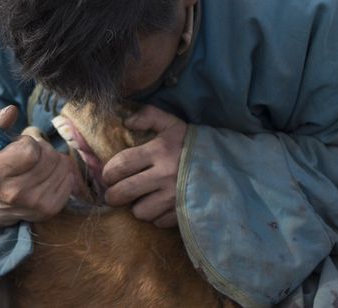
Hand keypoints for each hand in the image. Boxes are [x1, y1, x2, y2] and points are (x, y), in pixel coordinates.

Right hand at [0, 105, 78, 228]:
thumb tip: (11, 111)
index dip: (27, 143)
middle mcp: (13, 193)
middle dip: (43, 150)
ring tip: (38, 166)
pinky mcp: (50, 209)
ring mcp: (33, 204)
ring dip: (54, 160)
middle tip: (31, 156)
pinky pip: (70, 178)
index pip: (30, 149)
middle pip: (49, 157)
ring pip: (62, 166)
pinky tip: (47, 177)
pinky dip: (62, 173)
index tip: (18, 148)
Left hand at [102, 105, 186, 227]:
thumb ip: (149, 116)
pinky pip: (158, 222)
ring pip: (139, 211)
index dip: (108, 172)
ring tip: (142, 199)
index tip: (108, 175)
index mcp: (159, 151)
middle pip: (123, 192)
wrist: (229, 164)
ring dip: (137, 207)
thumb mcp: (173, 124)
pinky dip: (156, 216)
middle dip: (113, 195)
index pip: (121, 164)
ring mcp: (175, 196)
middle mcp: (164, 175)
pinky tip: (160, 205)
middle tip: (114, 193)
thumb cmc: (194, 144)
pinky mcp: (184, 213)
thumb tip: (126, 121)